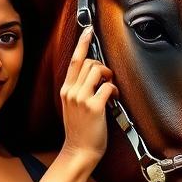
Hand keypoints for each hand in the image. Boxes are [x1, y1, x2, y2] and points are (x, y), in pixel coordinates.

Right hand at [60, 27, 118, 162]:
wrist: (79, 151)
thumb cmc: (80, 131)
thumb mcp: (73, 107)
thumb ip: (80, 90)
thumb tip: (96, 76)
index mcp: (66, 90)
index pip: (74, 60)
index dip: (82, 43)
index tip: (88, 30)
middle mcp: (71, 92)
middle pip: (89, 62)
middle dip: (102, 66)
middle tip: (107, 79)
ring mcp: (81, 99)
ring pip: (98, 70)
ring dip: (109, 76)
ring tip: (110, 89)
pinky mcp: (93, 107)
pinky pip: (108, 87)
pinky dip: (115, 91)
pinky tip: (114, 100)